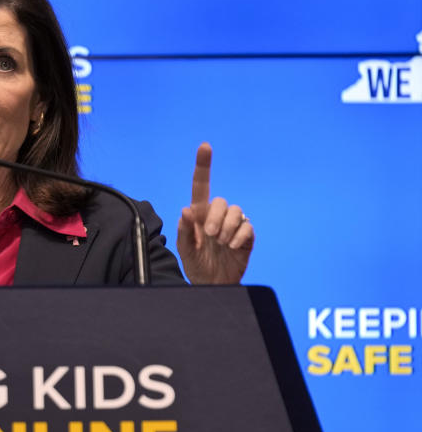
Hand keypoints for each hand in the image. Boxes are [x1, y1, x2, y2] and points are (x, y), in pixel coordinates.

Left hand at [177, 143, 253, 283]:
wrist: (212, 285)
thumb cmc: (196, 266)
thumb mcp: (184, 251)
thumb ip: (184, 231)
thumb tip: (186, 210)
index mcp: (199, 216)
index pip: (201, 186)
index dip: (203, 166)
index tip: (205, 146)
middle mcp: (217, 217)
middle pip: (220, 201)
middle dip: (215, 217)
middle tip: (209, 235)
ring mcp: (233, 226)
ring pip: (236, 211)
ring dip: (227, 227)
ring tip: (220, 243)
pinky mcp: (246, 237)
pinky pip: (247, 227)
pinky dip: (239, 237)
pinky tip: (232, 247)